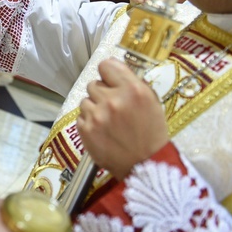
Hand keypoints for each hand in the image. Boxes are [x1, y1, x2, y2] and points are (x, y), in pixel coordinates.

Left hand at [77, 58, 167, 179]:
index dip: (109, 74)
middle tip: (114, 108)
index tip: (112, 81)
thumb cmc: (151, 133)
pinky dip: (89, 122)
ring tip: (108, 122)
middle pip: (94, 84)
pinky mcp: (85, 129)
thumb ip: (131, 83)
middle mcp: (112, 100)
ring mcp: (96, 115)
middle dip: (103, 94)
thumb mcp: (151, 102)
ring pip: (85, 100)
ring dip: (94, 108)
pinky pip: (81, 116)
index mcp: (133, 90)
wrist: (145, 166)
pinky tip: (102, 131)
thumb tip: (112, 67)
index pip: (106, 65)